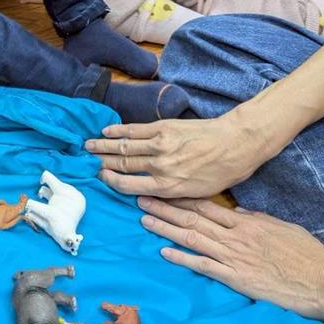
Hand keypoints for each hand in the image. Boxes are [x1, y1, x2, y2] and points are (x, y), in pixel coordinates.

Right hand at [85, 114, 270, 197]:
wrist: (237, 144)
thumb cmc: (223, 172)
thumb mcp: (198, 193)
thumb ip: (172, 194)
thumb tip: (150, 194)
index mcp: (167, 186)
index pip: (128, 185)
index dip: (110, 181)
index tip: (100, 177)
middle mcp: (159, 166)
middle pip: (122, 164)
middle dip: (101, 163)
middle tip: (85, 161)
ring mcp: (159, 145)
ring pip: (124, 146)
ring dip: (103, 146)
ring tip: (88, 146)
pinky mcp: (163, 128)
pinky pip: (135, 130)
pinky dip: (118, 131)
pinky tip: (107, 132)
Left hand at [138, 197, 323, 321]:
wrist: (322, 281)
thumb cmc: (306, 255)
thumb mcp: (281, 227)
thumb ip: (256, 218)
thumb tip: (236, 210)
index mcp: (245, 222)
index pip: (206, 205)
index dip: (181, 197)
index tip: (162, 188)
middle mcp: (234, 236)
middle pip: (192, 219)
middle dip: (165, 207)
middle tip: (141, 198)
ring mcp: (233, 256)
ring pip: (192, 238)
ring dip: (166, 229)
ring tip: (144, 219)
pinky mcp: (235, 278)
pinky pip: (203, 266)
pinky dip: (182, 259)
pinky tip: (163, 252)